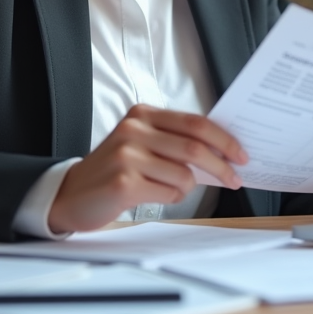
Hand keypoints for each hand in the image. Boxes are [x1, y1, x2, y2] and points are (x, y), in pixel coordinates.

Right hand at [47, 105, 246, 233]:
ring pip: (184, 174)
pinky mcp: (124, 182)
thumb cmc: (115, 169)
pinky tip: (153, 195)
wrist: (71, 194)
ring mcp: (127, 155)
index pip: (195, 123)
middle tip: (234, 179)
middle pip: (195, 147)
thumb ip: (175, 142)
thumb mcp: (142, 143)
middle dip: (221, 166)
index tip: (241, 155)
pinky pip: (168, 193)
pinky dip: (171, 198)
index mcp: (143, 114)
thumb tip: (222, 152)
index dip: (224, 139)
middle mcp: (134, 130)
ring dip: (187, 188)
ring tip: (169, 189)